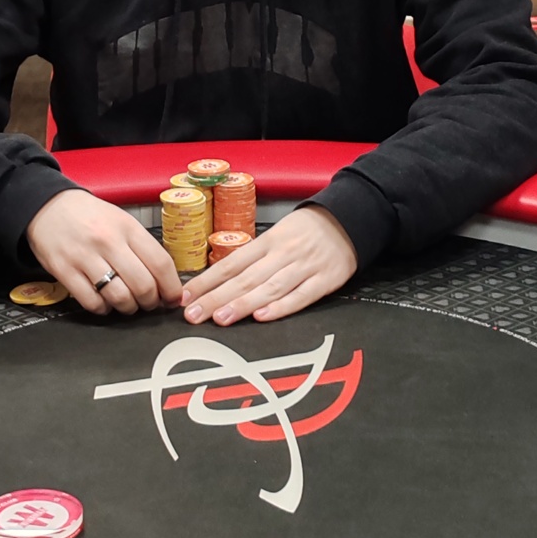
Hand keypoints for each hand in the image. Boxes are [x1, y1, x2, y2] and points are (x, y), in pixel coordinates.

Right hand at [26, 190, 182, 316]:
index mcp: (127, 227)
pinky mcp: (64, 271)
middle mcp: (108, 242)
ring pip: (119, 297)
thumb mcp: (121, 220)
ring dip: (128, 308)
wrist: (48, 205)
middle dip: (151, 301)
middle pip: (143, 285)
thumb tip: (164, 278)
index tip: (174, 297)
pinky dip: (103, 308)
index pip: (161, 263)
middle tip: (150, 302)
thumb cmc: (90, 215)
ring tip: (128, 304)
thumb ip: (142, 246)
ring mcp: (85, 257)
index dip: (172, 287)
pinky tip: (104, 302)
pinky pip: (91, 302)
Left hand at [181, 206, 357, 326]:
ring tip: (220, 318)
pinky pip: (301, 296)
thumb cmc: (308, 230)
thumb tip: (220, 281)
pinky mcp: (325, 281)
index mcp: (268, 241)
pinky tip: (262, 317)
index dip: (207, 281)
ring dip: (242, 304)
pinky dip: (281, 307)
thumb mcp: (278, 234)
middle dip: (216, 297)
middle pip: (245, 278)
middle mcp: (283, 253)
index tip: (186, 296)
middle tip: (193, 314)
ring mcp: (304, 267)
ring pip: (269, 288)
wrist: (350, 218)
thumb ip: (254, 258)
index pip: (231, 263)